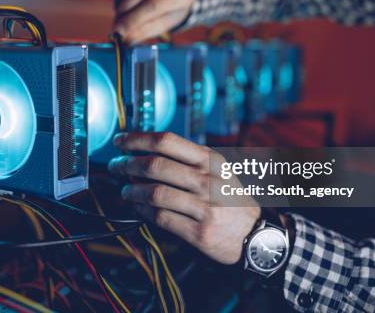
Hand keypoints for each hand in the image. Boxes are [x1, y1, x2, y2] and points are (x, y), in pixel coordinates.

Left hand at [108, 132, 260, 264]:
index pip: (167, 141)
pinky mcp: (199, 232)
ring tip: (125, 190)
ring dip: (132, 190)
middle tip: (116, 167)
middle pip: (156, 166)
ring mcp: (204, 207)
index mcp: (211, 160)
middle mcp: (208, 181)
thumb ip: (189, 160)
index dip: (138, 139)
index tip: (121, 141)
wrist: (257, 235)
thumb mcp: (220, 171)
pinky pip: (161, 218)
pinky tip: (138, 208)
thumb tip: (146, 152)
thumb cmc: (231, 200)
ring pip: (155, 193)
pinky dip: (143, 212)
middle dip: (128, 164)